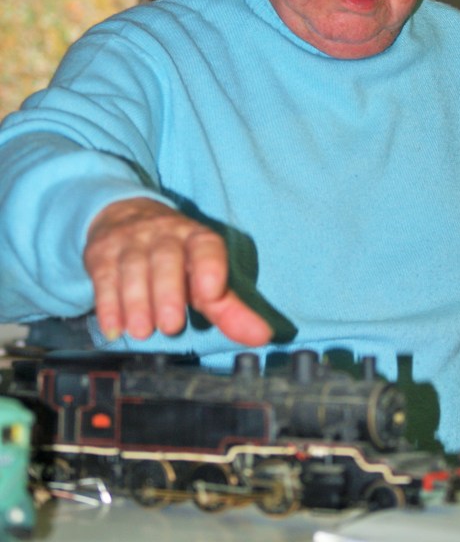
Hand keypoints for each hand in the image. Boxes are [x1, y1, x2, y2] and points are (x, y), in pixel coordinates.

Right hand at [84, 197, 272, 345]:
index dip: (210, 267)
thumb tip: (262, 337)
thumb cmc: (174, 256)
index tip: (211, 294)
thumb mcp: (202, 276)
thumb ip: (229, 308)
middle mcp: (164, 234)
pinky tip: (115, 327)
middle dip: (168, 292)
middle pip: (166, 258)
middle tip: (170, 325)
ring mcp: (131, 240)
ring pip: (133, 267)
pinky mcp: (102, 252)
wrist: (122, 216)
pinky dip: (108, 304)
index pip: (206, 245)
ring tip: (143, 331)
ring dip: (137, 302)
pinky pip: (104, 276)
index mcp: (196, 238)